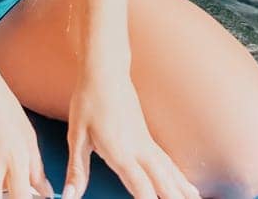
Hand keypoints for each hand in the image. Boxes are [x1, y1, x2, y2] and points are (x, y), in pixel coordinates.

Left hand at [63, 73, 199, 198]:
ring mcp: (146, 143)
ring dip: (182, 189)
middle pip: (162, 181)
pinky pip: (167, 163)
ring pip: (169, 172)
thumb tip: (68, 196)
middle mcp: (138, 149)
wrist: (105, 71)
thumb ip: (77, 170)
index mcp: (121, 151)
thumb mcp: (76, 136)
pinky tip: (189, 187)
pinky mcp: (147, 139)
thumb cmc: (89, 101)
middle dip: (173, 198)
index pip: (140, 185)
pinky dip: (180, 177)